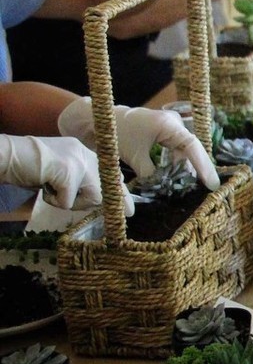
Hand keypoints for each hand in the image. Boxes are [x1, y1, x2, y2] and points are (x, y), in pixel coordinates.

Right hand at [0, 134, 132, 212]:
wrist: (4, 155)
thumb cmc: (26, 166)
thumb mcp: (57, 172)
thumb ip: (76, 180)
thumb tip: (98, 199)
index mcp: (82, 151)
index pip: (110, 173)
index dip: (118, 193)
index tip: (129, 209)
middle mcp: (84, 153)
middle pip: (107, 187)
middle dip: (99, 203)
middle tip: (103, 212)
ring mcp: (78, 161)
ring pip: (91, 197)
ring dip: (70, 202)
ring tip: (51, 190)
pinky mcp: (68, 172)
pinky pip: (68, 201)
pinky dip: (54, 201)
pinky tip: (43, 188)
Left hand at [57, 97, 219, 189]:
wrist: (97, 120)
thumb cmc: (114, 134)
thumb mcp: (135, 157)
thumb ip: (152, 173)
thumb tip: (164, 185)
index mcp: (169, 125)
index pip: (193, 147)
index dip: (203, 167)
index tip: (211, 184)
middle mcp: (173, 123)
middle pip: (192, 149)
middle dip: (198, 168)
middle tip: (208, 188)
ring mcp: (169, 127)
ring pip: (185, 151)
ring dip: (185, 167)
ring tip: (191, 185)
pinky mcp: (162, 132)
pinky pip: (176, 150)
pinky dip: (176, 163)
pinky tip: (177, 177)